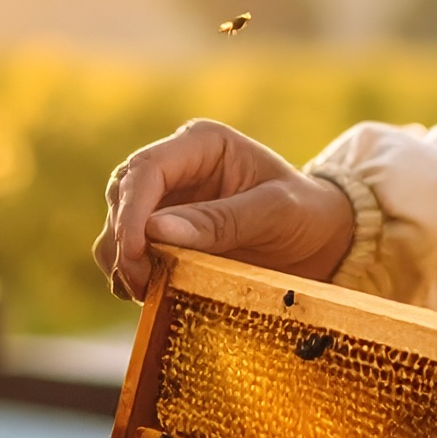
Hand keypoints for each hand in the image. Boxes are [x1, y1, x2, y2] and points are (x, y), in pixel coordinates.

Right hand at [93, 119, 354, 300]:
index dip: (131, 212)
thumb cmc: (306, 214)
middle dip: (123, 242)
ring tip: (146, 291)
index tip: (135, 253)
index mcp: (202, 144)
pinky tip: (150, 292)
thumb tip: (155, 231)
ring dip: (121, 262)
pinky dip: (130, 275)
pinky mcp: (163, 234)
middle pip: (122, 198)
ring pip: (116, 227)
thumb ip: (221, 221)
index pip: (146, 170)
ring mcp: (166, 200)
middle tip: (140, 282)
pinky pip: (129, 253)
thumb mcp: (276, 213)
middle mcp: (176, 167)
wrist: (320, 240)